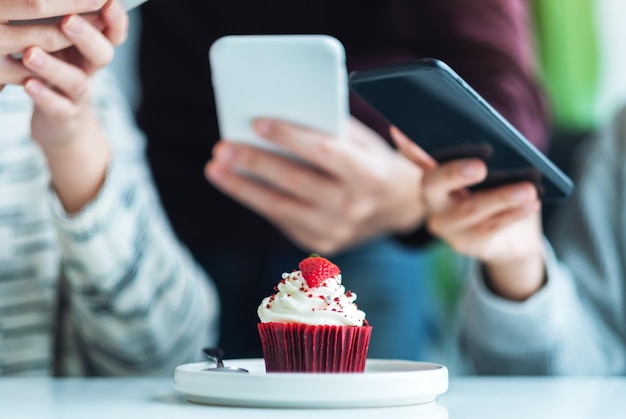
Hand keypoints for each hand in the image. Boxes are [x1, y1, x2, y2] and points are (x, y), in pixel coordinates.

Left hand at [21, 0, 127, 212]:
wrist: (62, 123)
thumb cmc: (59, 73)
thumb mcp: (66, 46)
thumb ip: (63, 25)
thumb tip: (62, 4)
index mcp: (91, 49)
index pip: (113, 33)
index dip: (116, 21)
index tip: (110, 3)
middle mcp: (90, 71)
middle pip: (102, 55)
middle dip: (88, 37)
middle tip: (69, 21)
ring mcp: (78, 95)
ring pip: (76, 82)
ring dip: (55, 67)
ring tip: (30, 54)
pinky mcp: (64, 116)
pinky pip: (58, 107)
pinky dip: (44, 96)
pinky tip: (28, 84)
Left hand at [205, 117, 430, 254]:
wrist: (401, 207)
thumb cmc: (375, 163)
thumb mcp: (364, 141)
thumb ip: (330, 130)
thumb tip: (281, 115)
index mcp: (369, 175)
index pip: (324, 153)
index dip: (290, 137)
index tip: (257, 123)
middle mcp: (354, 208)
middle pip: (295, 182)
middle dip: (254, 163)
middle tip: (223, 148)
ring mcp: (338, 231)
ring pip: (280, 208)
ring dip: (243, 188)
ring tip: (216, 169)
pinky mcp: (323, 244)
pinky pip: (283, 220)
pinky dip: (258, 200)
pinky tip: (238, 184)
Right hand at [390, 126, 545, 300]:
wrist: (513, 240)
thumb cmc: (501, 195)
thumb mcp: (496, 174)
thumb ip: (487, 159)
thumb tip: (500, 144)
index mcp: (435, 176)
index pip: (416, 156)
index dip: (406, 146)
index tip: (400, 130)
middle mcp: (432, 200)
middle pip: (433, 183)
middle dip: (454, 173)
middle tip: (480, 167)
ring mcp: (445, 224)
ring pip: (469, 209)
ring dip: (501, 198)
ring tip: (528, 189)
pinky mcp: (465, 243)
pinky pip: (488, 228)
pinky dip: (512, 214)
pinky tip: (530, 204)